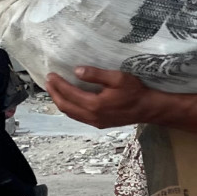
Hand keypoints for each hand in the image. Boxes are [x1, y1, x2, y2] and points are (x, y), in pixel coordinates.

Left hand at [45, 67, 159, 129]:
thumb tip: (77, 71)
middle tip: (48, 82)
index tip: (51, 75)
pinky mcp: (99, 124)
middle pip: (66, 106)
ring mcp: (95, 122)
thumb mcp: (117, 78)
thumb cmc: (135, 92)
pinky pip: (78, 117)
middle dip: (54, 94)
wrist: (148, 109)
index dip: (58, 84)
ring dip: (60, 102)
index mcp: (95, 104)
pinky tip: (69, 100)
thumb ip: (96, 74)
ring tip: (54, 91)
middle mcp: (92, 116)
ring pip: (71, 114)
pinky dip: (69, 108)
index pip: (70, 93)